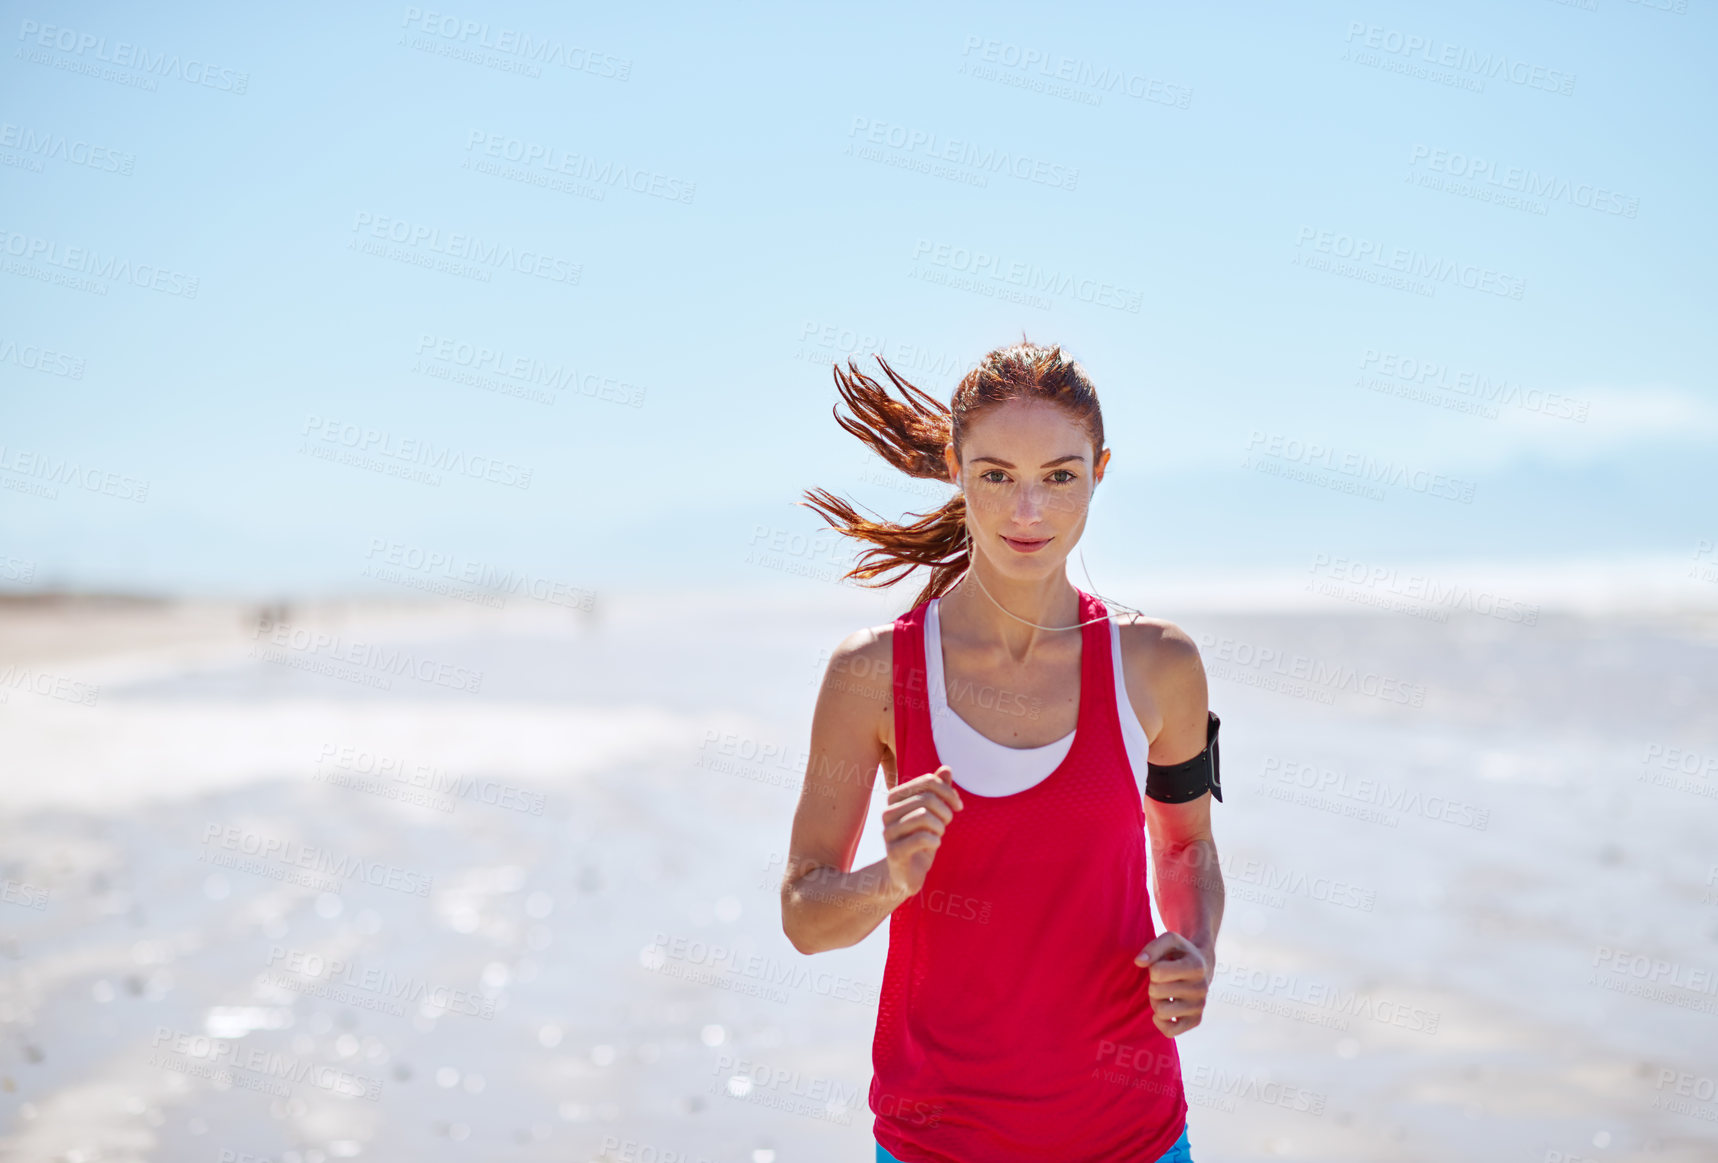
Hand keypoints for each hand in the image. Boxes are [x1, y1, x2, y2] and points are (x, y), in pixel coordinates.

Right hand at [882, 765, 962, 897]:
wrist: (905, 872)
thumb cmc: (920, 839)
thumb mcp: (933, 813)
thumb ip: (938, 791)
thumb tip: (946, 769)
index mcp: (895, 798)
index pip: (927, 781)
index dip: (948, 792)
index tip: (958, 806)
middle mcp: (887, 812)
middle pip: (927, 798)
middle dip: (945, 811)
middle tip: (947, 823)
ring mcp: (888, 832)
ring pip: (924, 816)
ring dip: (940, 827)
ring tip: (939, 834)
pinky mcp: (894, 852)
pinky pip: (922, 838)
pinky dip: (935, 840)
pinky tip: (934, 845)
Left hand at [1134, 931, 1209, 1037]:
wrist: (1201, 965)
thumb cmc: (1179, 953)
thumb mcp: (1170, 940)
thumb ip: (1152, 947)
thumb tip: (1139, 962)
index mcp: (1196, 966)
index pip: (1156, 972)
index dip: (1152, 968)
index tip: (1161, 965)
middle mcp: (1201, 988)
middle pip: (1156, 992)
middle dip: (1153, 984)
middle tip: (1162, 980)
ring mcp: (1199, 1006)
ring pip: (1161, 1012)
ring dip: (1156, 1001)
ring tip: (1164, 992)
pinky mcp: (1196, 1020)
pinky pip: (1170, 1031)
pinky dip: (1160, 1022)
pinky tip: (1164, 1008)